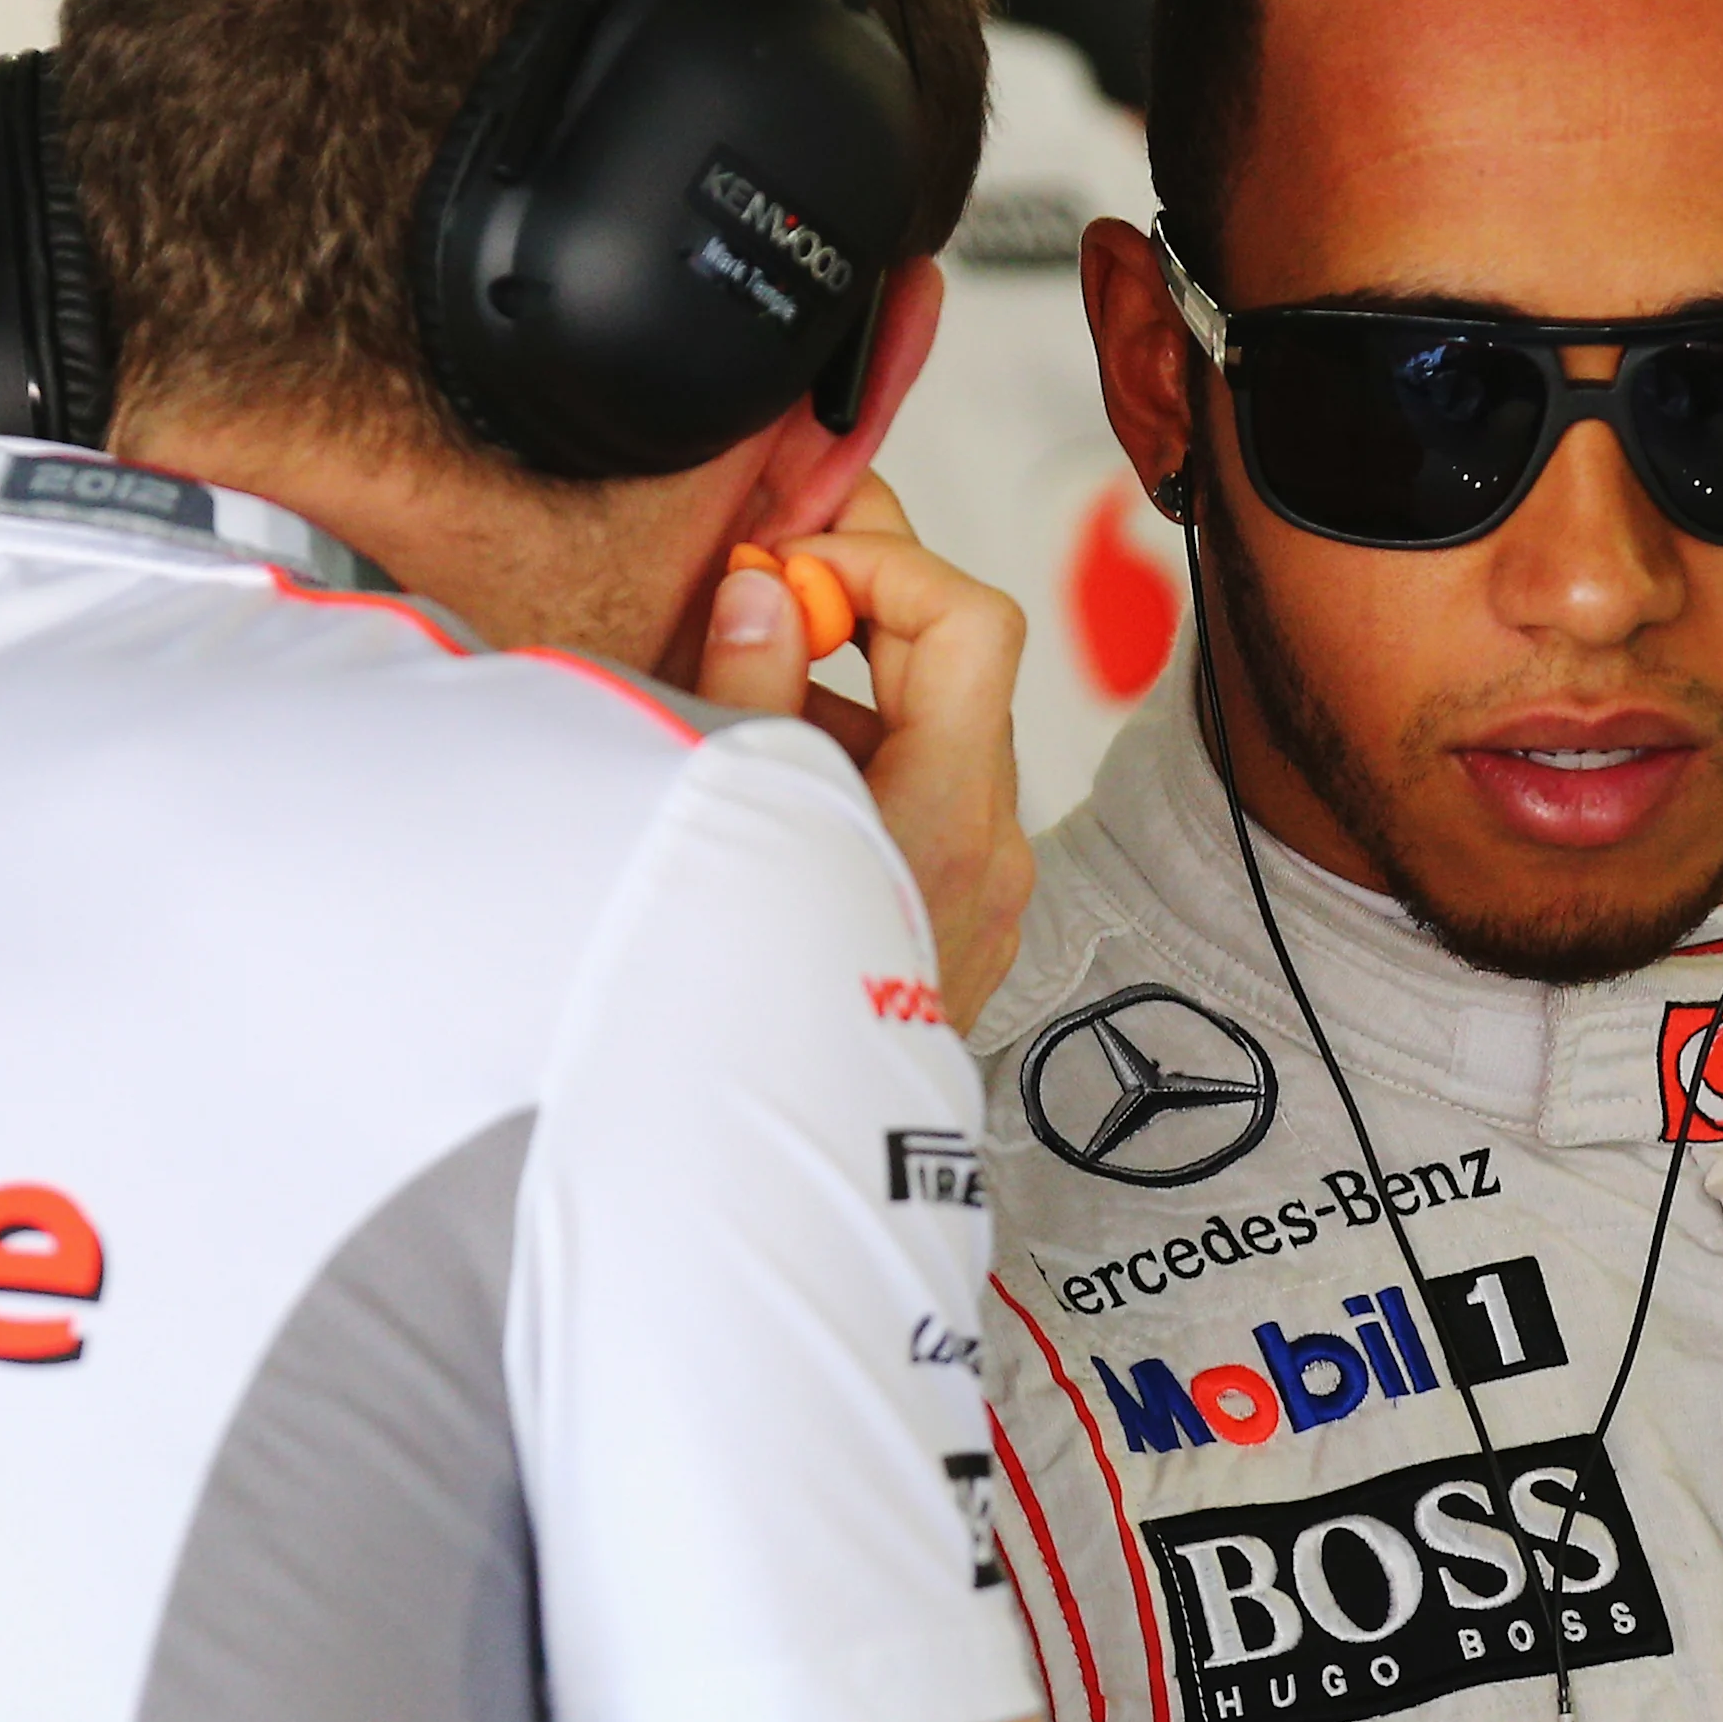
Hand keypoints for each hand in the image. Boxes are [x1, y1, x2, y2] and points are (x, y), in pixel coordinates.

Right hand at [696, 474, 1031, 1028]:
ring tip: (744, 673)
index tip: (788, 568)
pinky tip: (771, 763)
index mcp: (949, 811)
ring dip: (846, 680)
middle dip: (859, 601)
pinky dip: (856, 751)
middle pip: (957, 662)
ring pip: (933, 729)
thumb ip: (749, 696)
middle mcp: (987, 842)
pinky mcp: (951, 918)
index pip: (968, 620)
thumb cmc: (749, 1003)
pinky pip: (921, 796)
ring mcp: (979, 886)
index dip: (882, 565)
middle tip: (765, 571)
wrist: (772, 1156)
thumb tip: (762, 592)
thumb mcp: (736, 821)